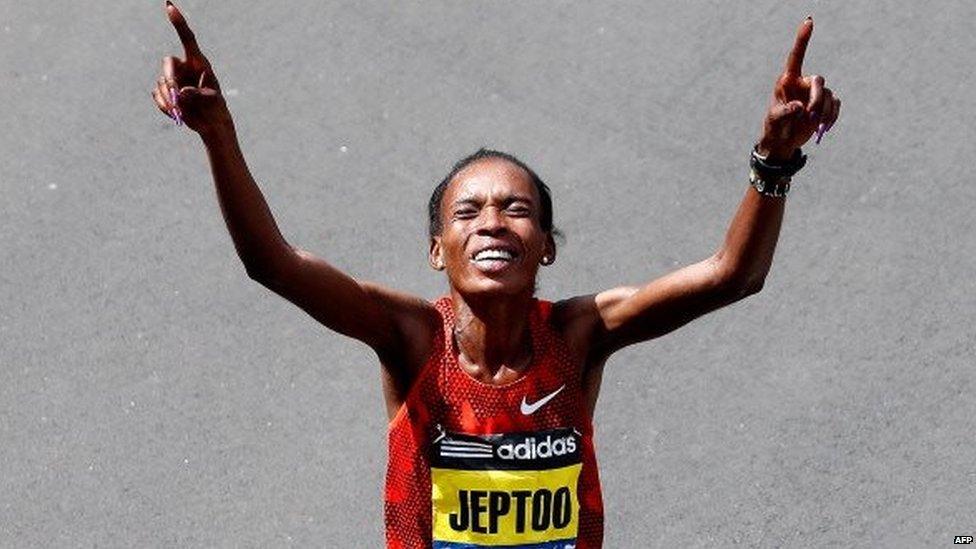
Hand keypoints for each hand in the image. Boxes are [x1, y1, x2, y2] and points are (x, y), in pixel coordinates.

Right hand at [151, 1, 227, 133]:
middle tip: (176, 96)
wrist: (210, 124)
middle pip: (168, 63)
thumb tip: (181, 92)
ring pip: (162, 82)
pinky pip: (157, 95)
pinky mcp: (166, 91)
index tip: (169, 5)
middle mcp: (184, 67)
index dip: (178, 22)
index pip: (187, 38)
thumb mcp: (212, 100)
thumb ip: (198, 94)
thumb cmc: (216, 108)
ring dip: (170, 99)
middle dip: (170, 79)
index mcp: (198, 62)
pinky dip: (165, 106)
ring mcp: (173, 79)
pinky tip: (177, 114)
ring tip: (182, 112)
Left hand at [758, 17, 840, 159]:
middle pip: (819, 82)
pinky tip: (823, 128)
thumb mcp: (775, 120)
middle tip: (810, 116)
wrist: (783, 141)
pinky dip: (831, 117)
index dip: (803, 39)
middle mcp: (803, 84)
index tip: (809, 20)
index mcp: (787, 81)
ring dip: (823, 113)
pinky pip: (835, 105)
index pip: (796, 56)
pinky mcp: (824, 105)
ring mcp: (815, 94)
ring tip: (813, 126)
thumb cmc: (774, 127)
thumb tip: (799, 107)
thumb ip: (785, 112)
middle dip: (817, 99)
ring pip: (829, 96)